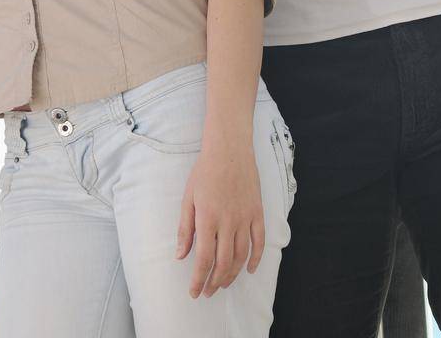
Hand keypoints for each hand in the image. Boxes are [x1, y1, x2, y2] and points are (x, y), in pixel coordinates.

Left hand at [175, 140, 264, 297]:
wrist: (229, 149)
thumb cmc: (205, 171)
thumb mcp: (188, 198)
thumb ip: (185, 228)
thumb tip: (180, 255)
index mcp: (208, 218)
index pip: (203, 259)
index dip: (198, 279)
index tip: (194, 292)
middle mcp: (228, 222)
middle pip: (224, 262)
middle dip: (214, 282)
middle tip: (208, 291)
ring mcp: (245, 218)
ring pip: (241, 256)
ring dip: (232, 274)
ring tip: (223, 284)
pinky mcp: (257, 213)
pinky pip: (259, 242)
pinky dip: (256, 259)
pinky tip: (249, 270)